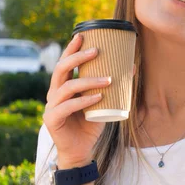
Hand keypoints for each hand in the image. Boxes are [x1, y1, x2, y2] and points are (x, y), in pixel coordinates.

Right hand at [42, 34, 110, 167]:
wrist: (81, 148)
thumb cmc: (91, 122)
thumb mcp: (104, 101)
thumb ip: (113, 85)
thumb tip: (132, 67)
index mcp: (64, 86)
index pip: (65, 63)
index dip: (71, 49)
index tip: (82, 35)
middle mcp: (55, 93)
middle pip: (61, 69)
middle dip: (78, 57)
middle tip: (96, 51)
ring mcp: (51, 106)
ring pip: (67, 87)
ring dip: (89, 81)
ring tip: (108, 80)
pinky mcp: (52, 119)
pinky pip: (67, 107)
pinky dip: (83, 101)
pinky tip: (98, 97)